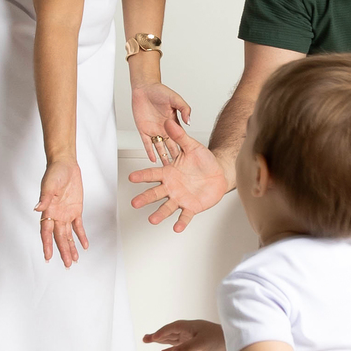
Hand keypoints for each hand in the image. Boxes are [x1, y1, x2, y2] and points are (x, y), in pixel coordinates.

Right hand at [35, 157, 89, 266]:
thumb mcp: (49, 184)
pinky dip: (81, 236)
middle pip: (59, 238)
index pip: (46, 232)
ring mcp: (66, 214)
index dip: (47, 245)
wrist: (65, 165)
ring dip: (70, 247)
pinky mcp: (76, 210)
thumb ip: (44, 198)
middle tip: (66, 264)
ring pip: (68, 235)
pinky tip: (83, 246)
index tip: (48, 257)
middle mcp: (56, 215)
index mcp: (48, 211)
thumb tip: (37, 208)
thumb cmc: (54, 173)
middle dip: (63, 251)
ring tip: (73, 260)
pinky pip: (78, 226)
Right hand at [128, 116, 228, 231]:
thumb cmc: (204, 160)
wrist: (219, 173)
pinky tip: (177, 227)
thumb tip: (169, 123)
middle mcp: (171, 187)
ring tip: (152, 219)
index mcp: (169, 172)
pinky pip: (185, 216)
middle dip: (145, 198)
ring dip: (159, 214)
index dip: (142, 176)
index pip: (152, 174)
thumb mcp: (192, 146)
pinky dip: (181, 222)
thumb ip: (180, 137)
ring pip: (167, 207)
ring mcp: (180, 198)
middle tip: (135, 203)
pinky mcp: (191, 207)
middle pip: (155, 193)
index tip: (131, 177)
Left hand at [131, 81, 190, 164]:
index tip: (191, 159)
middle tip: (181, 170)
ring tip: (167, 169)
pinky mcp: (144, 130)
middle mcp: (164, 129)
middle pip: (171, 147)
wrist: (144, 88)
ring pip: (160, 148)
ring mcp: (154, 131)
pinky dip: (150, 152)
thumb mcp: (175, 99)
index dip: (184, 149)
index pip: (180, 139)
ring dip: (163, 157)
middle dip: (175, 158)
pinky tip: (152, 160)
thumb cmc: (159, 91)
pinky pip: (147, 144)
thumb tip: (189, 121)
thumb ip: (184, 109)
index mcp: (173, 124)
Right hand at [143, 319, 227, 350]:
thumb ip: (187, 348)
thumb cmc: (218, 338)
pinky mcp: (192, 347)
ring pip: (171, 339)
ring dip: (161, 341)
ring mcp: (189, 339)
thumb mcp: (203, 343)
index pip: (172, 328)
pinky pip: (178, 347)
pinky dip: (170, 349)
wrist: (231, 344)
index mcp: (189, 327)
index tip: (153, 337)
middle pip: (168, 333)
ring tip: (148, 340)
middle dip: (157, 335)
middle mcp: (187, 332)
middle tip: (145, 338)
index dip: (162, 332)